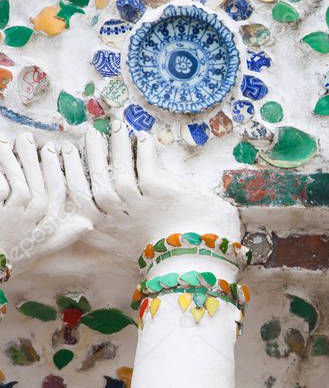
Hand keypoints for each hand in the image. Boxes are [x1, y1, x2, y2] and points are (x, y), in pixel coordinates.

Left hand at [0, 133, 92, 268]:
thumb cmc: (16, 257)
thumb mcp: (44, 248)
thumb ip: (65, 235)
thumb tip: (88, 224)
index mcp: (52, 224)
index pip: (60, 192)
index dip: (56, 169)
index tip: (53, 150)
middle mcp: (40, 219)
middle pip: (41, 181)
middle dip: (34, 157)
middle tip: (27, 139)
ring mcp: (20, 215)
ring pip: (21, 179)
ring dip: (15, 159)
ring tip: (7, 143)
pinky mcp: (4, 211)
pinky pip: (5, 184)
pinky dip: (3, 168)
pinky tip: (0, 156)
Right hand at [70, 121, 240, 263]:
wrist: (203, 260)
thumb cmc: (169, 251)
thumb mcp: (133, 242)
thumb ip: (117, 224)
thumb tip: (104, 199)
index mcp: (108, 231)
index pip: (80, 197)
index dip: (70, 172)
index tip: (66, 151)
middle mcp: (120, 219)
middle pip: (95, 181)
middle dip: (91, 155)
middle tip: (90, 133)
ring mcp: (140, 204)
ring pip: (119, 170)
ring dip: (117, 146)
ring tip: (117, 127)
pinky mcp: (161, 192)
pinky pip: (147, 164)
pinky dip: (144, 149)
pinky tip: (144, 138)